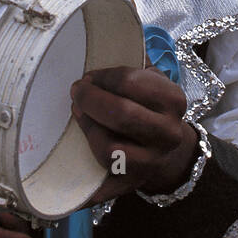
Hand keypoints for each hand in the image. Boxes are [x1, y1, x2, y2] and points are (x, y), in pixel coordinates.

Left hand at [71, 65, 198, 204]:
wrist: (171, 152)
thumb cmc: (153, 108)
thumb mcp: (154, 81)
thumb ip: (135, 66)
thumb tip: (105, 47)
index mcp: (173, 101)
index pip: (130, 81)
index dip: (102, 77)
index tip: (89, 76)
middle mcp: (167, 133)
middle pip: (120, 113)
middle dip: (90, 99)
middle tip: (76, 92)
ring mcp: (151, 162)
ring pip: (109, 148)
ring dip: (87, 129)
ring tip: (79, 115)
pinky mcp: (133, 184)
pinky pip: (103, 188)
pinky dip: (85, 189)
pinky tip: (64, 182)